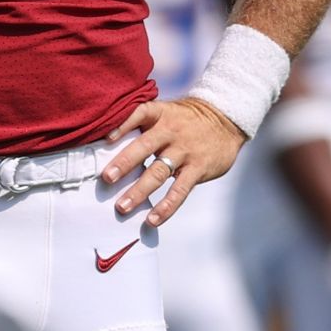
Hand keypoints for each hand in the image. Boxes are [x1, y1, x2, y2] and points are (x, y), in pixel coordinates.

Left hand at [103, 96, 244, 225]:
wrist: (225, 119)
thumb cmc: (185, 119)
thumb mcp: (165, 111)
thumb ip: (142, 122)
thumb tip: (108, 141)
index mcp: (159, 114)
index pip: (138, 114)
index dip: (121, 125)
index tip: (105, 139)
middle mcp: (170, 131)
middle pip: (144, 147)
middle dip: (124, 163)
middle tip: (107, 179)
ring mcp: (185, 151)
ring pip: (159, 172)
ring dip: (139, 191)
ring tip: (123, 206)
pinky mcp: (198, 168)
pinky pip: (180, 190)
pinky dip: (166, 206)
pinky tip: (153, 219)